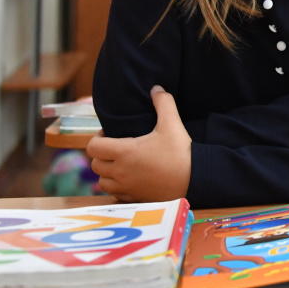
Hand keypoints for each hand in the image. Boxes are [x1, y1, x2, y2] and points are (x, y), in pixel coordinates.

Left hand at [87, 87, 191, 201]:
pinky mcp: (135, 198)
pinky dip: (117, 187)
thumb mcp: (172, 124)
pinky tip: (130, 179)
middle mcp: (120, 172)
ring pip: (102, 182)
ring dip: (106, 173)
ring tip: (120, 165)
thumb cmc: (181, 152)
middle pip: (95, 165)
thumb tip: (156, 89)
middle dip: (102, 155)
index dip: (97, 139)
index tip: (110, 135)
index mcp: (124, 152)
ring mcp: (126, 187)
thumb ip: (163, 103)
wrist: (195, 178)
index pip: (93, 147)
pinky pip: (115, 194)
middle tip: (116, 148)